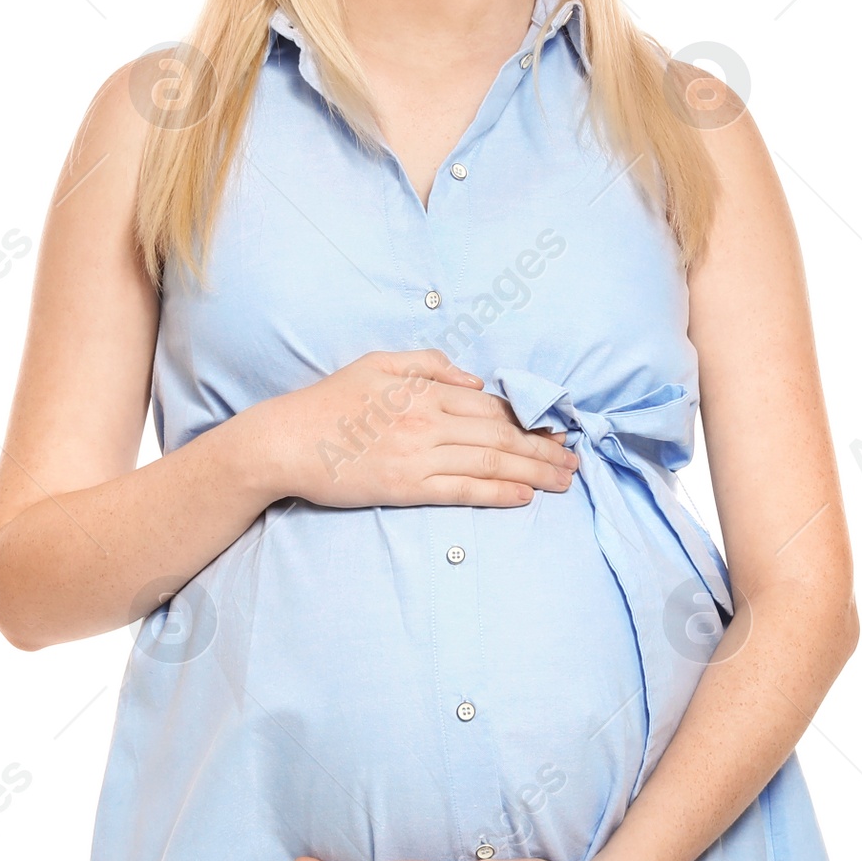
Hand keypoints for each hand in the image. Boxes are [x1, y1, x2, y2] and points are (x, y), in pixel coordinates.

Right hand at [259, 349, 578, 509]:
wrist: (285, 440)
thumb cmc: (329, 402)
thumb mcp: (376, 363)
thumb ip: (428, 365)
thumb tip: (474, 381)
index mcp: (424, 391)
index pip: (490, 406)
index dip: (530, 418)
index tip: (559, 428)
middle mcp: (427, 421)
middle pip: (499, 435)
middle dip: (544, 448)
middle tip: (576, 460)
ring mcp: (418, 455)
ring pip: (489, 462)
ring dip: (532, 471)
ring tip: (562, 480)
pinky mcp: (406, 486)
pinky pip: (462, 490)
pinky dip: (497, 492)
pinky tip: (524, 497)